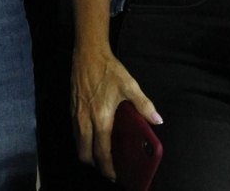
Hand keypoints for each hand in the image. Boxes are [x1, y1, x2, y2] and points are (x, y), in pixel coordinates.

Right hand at [72, 45, 160, 180]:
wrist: (87, 54)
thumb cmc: (109, 70)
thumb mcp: (130, 85)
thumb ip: (144, 104)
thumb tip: (158, 120)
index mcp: (101, 118)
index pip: (101, 152)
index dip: (107, 167)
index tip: (114, 175)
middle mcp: (85, 120)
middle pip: (84, 153)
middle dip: (95, 165)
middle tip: (107, 168)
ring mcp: (76, 115)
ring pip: (78, 144)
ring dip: (87, 153)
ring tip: (100, 155)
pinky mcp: (71, 108)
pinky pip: (75, 132)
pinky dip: (83, 141)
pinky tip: (93, 136)